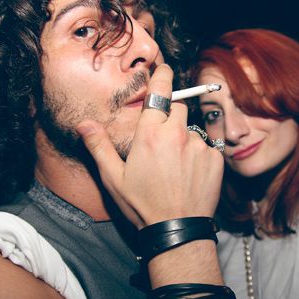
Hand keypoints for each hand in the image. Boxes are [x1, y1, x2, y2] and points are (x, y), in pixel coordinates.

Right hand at [75, 64, 223, 227]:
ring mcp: (198, 145)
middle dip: (170, 115)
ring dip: (183, 139)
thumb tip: (84, 124)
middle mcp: (177, 133)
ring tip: (174, 166)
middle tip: (161, 140)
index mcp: (150, 134)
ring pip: (191, 129)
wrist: (176, 229)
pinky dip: (198, 155)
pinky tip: (188, 174)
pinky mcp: (215, 158)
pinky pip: (206, 146)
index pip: (161, 90)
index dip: (164, 76)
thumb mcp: (113, 178)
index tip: (165, 69)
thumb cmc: (142, 205)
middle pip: (178, 107)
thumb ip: (99, 146)